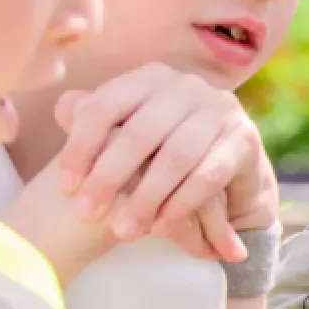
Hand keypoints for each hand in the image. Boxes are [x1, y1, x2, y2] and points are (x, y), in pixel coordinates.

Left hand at [51, 64, 268, 260]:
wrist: (227, 167)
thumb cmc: (161, 149)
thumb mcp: (127, 132)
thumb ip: (95, 121)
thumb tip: (63, 108)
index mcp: (149, 77)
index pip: (105, 106)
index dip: (81, 146)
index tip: (66, 186)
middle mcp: (187, 85)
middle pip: (139, 133)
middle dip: (109, 177)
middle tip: (87, 214)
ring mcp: (220, 109)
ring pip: (175, 157)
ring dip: (145, 199)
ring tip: (123, 231)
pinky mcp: (245, 138)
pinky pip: (207, 175)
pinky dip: (180, 205)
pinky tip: (159, 229)